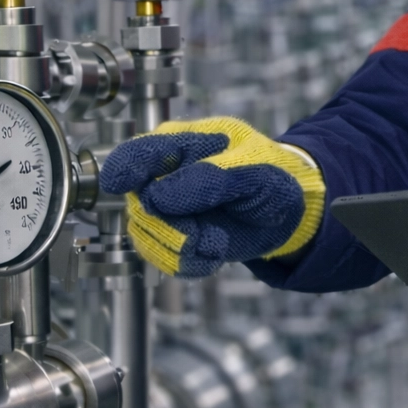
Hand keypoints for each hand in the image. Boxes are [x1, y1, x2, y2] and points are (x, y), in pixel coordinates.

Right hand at [98, 116, 324, 277]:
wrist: (288, 211)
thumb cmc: (274, 176)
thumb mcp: (256, 171)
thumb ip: (212, 178)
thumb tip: (158, 194)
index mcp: (182, 143)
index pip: (137, 154)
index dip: (121, 169)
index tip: (118, 185)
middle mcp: (164, 176)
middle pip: (139, 204)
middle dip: (170, 226)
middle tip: (202, 234)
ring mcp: (164, 209)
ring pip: (146, 235)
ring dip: (183, 248)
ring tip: (216, 242)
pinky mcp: (172, 238)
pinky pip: (162, 259)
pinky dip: (190, 264)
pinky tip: (213, 254)